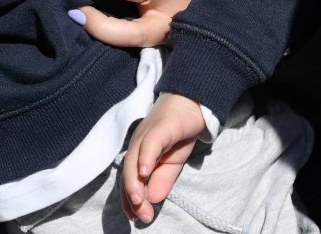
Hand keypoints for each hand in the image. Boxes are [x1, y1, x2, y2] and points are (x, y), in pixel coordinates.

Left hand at [121, 93, 207, 222]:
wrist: (193, 102)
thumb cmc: (180, 131)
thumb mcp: (172, 162)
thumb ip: (162, 180)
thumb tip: (153, 200)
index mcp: (138, 154)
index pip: (129, 181)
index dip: (130, 200)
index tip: (136, 218)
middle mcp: (136, 145)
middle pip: (127, 173)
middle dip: (132, 197)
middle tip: (140, 216)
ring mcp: (145, 134)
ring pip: (134, 161)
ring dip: (134, 182)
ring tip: (138, 201)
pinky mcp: (159, 127)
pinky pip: (149, 144)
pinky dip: (145, 159)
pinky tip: (145, 173)